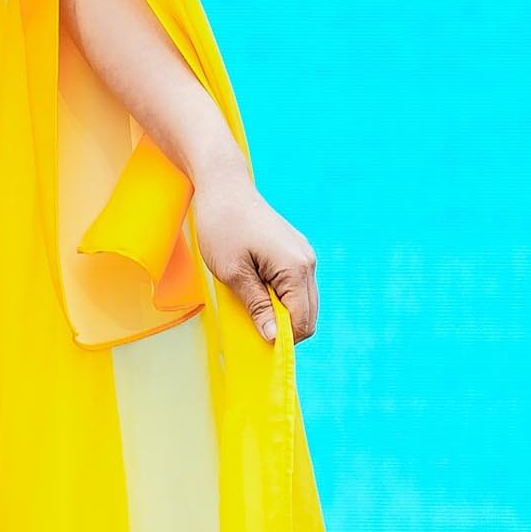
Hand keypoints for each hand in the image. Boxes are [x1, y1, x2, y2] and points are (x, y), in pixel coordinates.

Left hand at [190, 168, 318, 343]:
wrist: (224, 188)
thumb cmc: (222, 227)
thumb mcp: (233, 272)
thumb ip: (256, 306)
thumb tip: (274, 337)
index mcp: (296, 268)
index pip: (302, 321)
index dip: (283, 339)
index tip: (259, 344)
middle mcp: (307, 262)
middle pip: (308, 315)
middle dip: (284, 327)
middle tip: (251, 326)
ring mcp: (304, 256)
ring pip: (303, 302)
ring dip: (281, 312)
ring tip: (251, 306)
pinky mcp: (295, 252)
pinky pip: (296, 286)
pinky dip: (281, 297)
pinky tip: (257, 292)